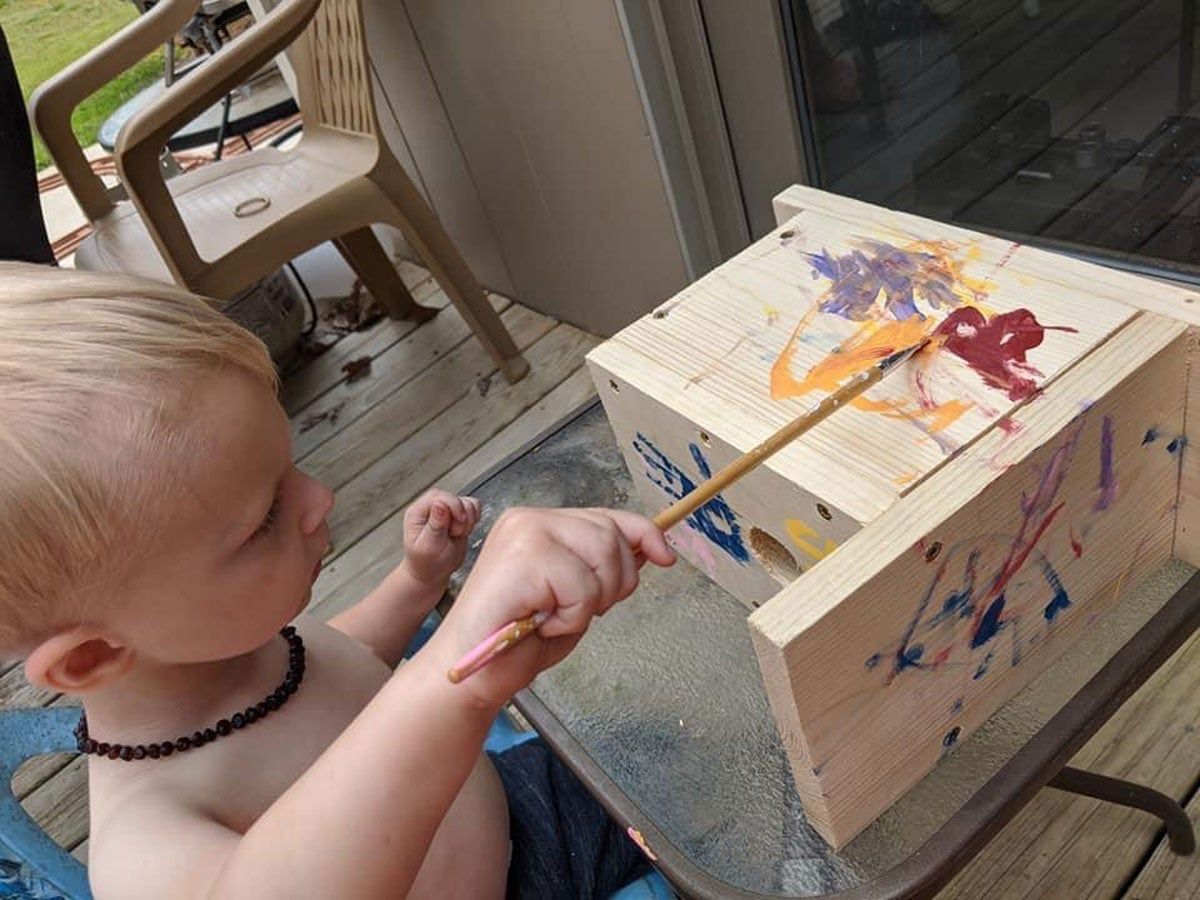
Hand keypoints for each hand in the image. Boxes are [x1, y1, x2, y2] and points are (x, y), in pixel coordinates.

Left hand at [402, 489, 481, 588]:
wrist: (432, 573)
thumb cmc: (427, 563)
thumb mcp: (430, 547)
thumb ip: (436, 525)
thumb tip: (440, 503)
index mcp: (418, 512)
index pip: (439, 497)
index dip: (453, 508)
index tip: (457, 527)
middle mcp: (430, 508)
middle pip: (454, 497)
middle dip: (461, 515)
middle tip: (456, 533)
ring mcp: (444, 510)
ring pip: (465, 501)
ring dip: (468, 518)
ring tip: (458, 534)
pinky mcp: (456, 515)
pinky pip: (472, 507)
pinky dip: (473, 518)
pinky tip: (464, 531)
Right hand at [429, 507, 674, 707]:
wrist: (470, 673)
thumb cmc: (515, 639)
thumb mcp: (573, 597)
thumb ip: (600, 569)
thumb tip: (651, 550)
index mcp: (540, 524)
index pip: (607, 517)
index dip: (643, 534)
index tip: (667, 557)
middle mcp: (530, 520)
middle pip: (611, 536)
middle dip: (614, 583)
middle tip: (578, 613)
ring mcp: (525, 535)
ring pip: (602, 556)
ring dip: (590, 603)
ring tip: (555, 618)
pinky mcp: (524, 559)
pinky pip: (582, 587)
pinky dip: (571, 617)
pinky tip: (541, 624)